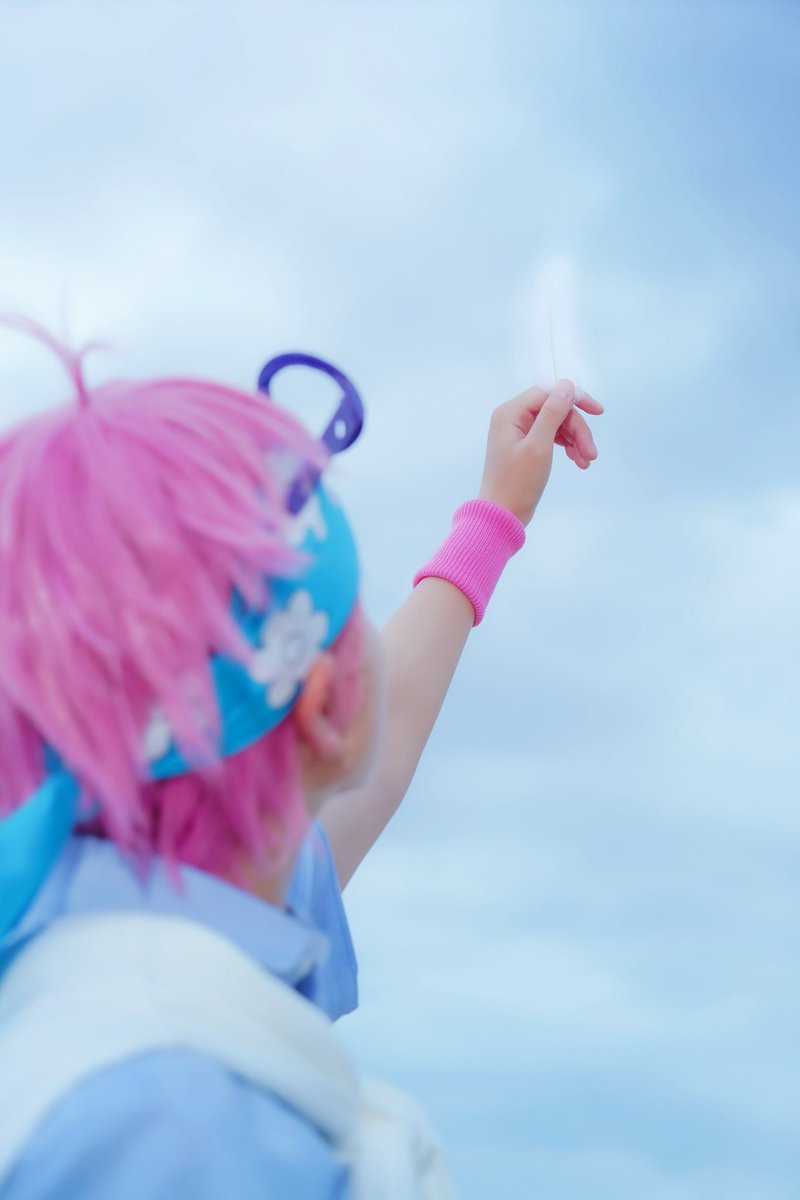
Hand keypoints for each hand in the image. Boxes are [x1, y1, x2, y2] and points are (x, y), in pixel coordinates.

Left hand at [477, 379, 603, 526]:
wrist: (501, 515)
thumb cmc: (517, 483)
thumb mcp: (538, 446)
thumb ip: (553, 413)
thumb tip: (567, 384)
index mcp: (511, 413)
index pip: (549, 393)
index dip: (575, 399)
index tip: (598, 412)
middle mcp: (512, 418)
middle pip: (555, 410)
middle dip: (577, 429)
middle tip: (592, 454)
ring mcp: (519, 432)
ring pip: (557, 425)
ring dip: (576, 440)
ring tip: (586, 461)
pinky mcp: (525, 446)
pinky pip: (551, 438)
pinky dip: (567, 447)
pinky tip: (578, 461)